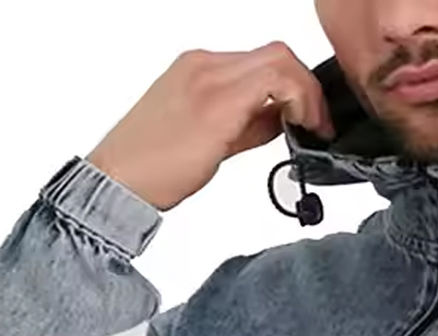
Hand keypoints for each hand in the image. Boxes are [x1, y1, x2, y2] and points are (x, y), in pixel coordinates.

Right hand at [86, 42, 336, 210]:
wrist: (118, 179)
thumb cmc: (153, 164)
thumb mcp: (212, 137)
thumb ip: (249, 124)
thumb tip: (283, 121)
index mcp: (200, 68)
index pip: (265, 61)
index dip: (298, 87)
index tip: (310, 118)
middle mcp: (205, 65)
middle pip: (278, 53)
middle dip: (309, 88)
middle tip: (318, 124)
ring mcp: (210, 79)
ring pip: (280, 60)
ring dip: (307, 94)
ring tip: (312, 128)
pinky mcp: (216, 103)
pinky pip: (273, 82)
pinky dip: (297, 100)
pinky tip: (299, 127)